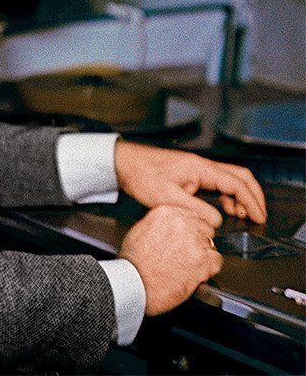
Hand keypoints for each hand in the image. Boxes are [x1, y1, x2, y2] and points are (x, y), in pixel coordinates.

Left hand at [114, 140, 266, 226]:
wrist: (124, 163)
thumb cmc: (141, 175)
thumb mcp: (168, 199)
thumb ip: (196, 211)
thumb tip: (217, 221)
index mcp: (200, 168)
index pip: (237, 183)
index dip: (251, 202)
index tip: (258, 217)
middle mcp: (201, 165)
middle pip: (239, 176)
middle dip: (253, 196)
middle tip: (259, 215)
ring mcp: (196, 168)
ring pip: (229, 178)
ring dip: (239, 196)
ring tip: (242, 215)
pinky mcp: (189, 172)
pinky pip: (216, 182)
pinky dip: (226, 195)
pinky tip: (223, 208)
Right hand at [119, 204, 222, 314]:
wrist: (135, 283)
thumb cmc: (134, 262)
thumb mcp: (139, 230)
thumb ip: (159, 224)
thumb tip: (169, 227)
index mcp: (166, 213)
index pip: (191, 216)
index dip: (190, 230)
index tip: (187, 239)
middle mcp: (182, 224)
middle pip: (204, 229)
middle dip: (199, 242)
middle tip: (188, 254)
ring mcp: (194, 242)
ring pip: (211, 245)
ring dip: (204, 256)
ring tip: (189, 266)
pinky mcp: (203, 261)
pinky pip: (217, 261)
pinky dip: (210, 270)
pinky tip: (197, 274)